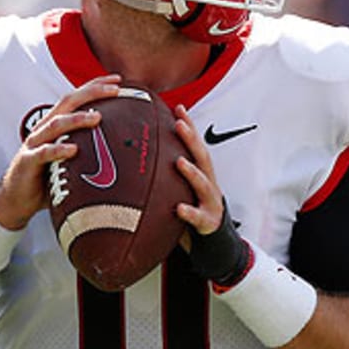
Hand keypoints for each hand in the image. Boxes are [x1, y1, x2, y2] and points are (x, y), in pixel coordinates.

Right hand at [0, 75, 120, 229]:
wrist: (15, 199)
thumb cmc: (45, 178)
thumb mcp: (69, 160)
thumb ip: (88, 151)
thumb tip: (121, 151)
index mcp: (55, 125)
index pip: (76, 98)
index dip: (95, 86)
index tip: (117, 80)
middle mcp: (44, 129)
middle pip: (68, 102)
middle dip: (92, 93)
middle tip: (115, 90)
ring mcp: (34, 143)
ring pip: (56, 124)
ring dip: (77, 119)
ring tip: (97, 117)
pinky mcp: (27, 162)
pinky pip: (44, 153)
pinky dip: (58, 150)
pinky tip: (73, 150)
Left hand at [171, 105, 250, 285]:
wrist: (212, 241)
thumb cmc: (191, 209)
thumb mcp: (179, 188)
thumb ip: (165, 173)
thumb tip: (136, 155)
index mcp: (201, 172)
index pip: (194, 145)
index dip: (188, 126)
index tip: (178, 107)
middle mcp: (208, 183)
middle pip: (201, 157)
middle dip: (191, 139)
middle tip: (179, 124)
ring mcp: (210, 201)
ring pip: (203, 184)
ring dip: (192, 172)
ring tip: (180, 162)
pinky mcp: (208, 221)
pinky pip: (197, 217)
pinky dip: (189, 212)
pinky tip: (179, 209)